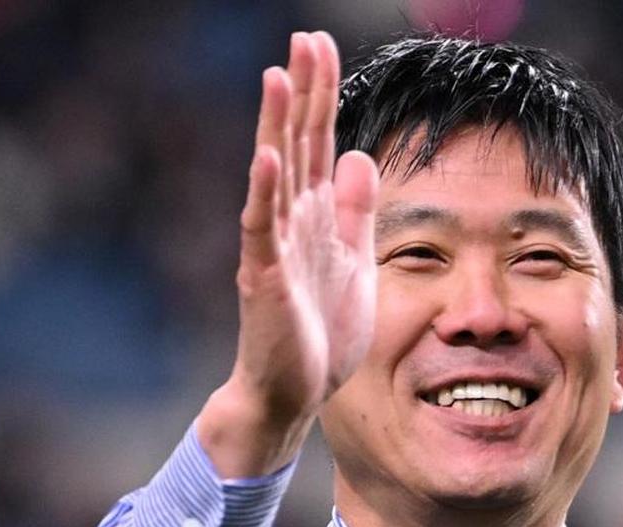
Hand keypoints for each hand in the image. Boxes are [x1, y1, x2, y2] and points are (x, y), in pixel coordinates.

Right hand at [199, 31, 379, 476]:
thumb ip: (355, 210)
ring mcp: (273, 246)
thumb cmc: (321, 331)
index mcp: (315, 214)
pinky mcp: (263, 279)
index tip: (322, 46)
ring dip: (277, 126)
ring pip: (275, 175)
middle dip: (303, 92)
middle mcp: (290, 220)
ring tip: (279, 77)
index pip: (319, 141)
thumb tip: (360, 154)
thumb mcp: (353, 260)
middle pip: (297, 143)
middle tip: (306, 39)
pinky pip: (262, 230)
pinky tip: (268, 157)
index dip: (323, 94)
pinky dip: (264, 193)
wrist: (294, 391)